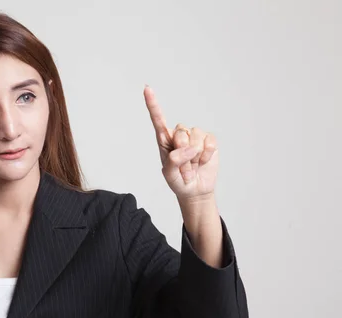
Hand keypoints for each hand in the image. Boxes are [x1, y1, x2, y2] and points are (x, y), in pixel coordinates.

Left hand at [143, 85, 218, 201]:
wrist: (195, 190)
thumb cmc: (178, 181)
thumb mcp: (169, 174)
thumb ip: (174, 161)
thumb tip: (186, 149)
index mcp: (164, 140)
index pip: (158, 119)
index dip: (153, 104)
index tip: (147, 89)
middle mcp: (179, 135)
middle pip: (181, 132)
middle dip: (184, 154)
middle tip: (183, 168)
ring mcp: (194, 137)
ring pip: (196, 137)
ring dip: (195, 157)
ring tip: (192, 166)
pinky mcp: (208, 141)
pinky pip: (209, 142)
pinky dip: (207, 155)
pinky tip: (203, 161)